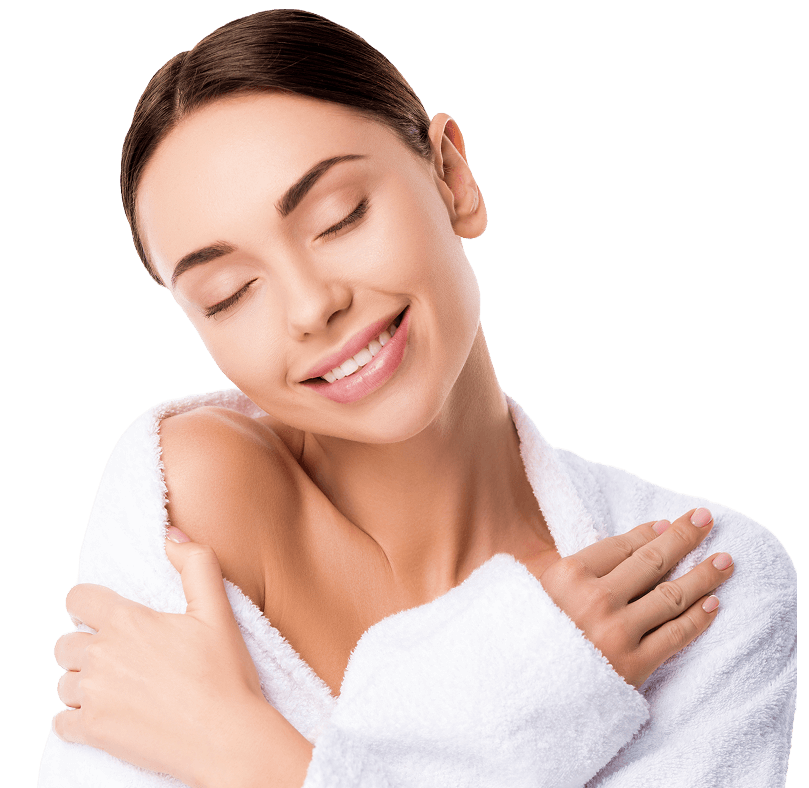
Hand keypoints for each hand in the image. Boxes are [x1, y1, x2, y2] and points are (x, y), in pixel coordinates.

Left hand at [52, 527, 312, 787]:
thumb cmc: (225, 673)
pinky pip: (61, 721)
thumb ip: (195, 564)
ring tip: (120, 687)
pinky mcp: (92, 732)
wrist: (226, 737)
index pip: (78, 599)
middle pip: (64, 644)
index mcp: (127, 622)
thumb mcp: (218, 610)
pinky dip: (78, 718)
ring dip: (84, 683)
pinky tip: (108, 714)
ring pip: (64, 683)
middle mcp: (101, 656)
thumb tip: (171, 535)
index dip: (90, 604)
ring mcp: (94, 696)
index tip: (109, 616)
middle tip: (121, 656)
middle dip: (86, 646)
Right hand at [539, 507, 733, 687]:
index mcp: (569, 575)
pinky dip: (699, 617)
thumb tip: (619, 547)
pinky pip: (676, 635)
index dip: (649, 532)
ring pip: (672, 595)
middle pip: (651, 562)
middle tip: (705, 519)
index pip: (621, 545)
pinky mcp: (634, 664)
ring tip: (725, 561)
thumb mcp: (542, 592)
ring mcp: (617, 632)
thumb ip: (574, 570)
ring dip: (704, 575)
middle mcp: (596, 599)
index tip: (667, 523)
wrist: (530, 692)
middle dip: (683, 537)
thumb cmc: (535, 635)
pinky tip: (714, 603)